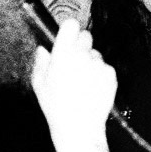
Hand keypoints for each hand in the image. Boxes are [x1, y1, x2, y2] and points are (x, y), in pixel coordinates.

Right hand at [31, 20, 115, 137]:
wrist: (79, 126)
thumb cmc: (56, 106)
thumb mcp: (39, 84)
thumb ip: (41, 62)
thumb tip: (43, 49)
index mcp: (63, 54)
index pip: (71, 25)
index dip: (69, 30)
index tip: (68, 36)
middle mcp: (82, 56)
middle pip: (86, 36)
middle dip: (80, 45)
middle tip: (74, 63)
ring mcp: (98, 64)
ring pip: (96, 54)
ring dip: (90, 63)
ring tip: (82, 83)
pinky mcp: (111, 74)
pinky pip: (105, 67)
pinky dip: (100, 75)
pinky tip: (91, 89)